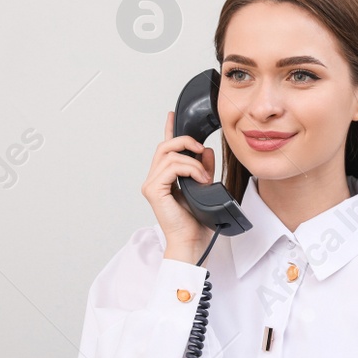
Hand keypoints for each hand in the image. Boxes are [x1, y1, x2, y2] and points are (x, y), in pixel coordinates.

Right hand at [143, 110, 216, 260]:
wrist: (193, 242)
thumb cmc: (198, 221)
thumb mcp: (205, 187)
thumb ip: (203, 168)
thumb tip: (205, 151)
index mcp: (165, 179)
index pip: (165, 150)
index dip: (168, 130)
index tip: (172, 115)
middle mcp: (155, 180)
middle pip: (165, 146)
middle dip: (185, 141)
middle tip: (201, 148)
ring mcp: (152, 184)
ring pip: (169, 155)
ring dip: (192, 161)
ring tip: (205, 176)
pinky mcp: (154, 190)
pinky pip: (172, 166)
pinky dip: (190, 168)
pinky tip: (200, 179)